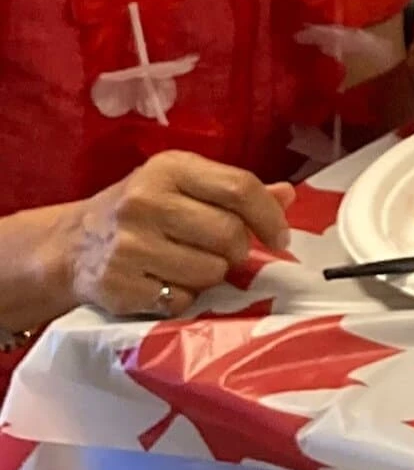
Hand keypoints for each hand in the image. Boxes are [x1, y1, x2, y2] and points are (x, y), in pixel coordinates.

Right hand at [58, 153, 292, 319]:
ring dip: (212, 275)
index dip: (269, 216)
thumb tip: (287, 196)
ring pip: (210, 271)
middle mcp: (145, 202)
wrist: (70, 245)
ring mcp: (128, 246)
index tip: (281, 237)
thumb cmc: (142, 210)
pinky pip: (181, 301)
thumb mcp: (183, 185)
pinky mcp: (117, 286)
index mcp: (170, 168)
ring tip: (189, 265)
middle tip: (225, 252)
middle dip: (238, 249)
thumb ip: (234, 191)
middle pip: (229, 233)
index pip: (239, 188)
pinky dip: (184, 298)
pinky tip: (165, 283)